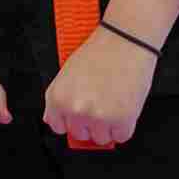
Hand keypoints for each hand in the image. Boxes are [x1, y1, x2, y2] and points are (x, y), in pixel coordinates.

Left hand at [43, 27, 153, 145]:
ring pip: (101, 138)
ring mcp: (98, 117)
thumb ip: (59, 99)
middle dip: (90, 123)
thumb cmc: (100, 51)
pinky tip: (124, 105)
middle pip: (80, 134)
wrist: (126, 39)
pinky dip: (124, 126)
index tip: (79, 114)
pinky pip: (121, 136)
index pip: (59, 126)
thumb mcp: (67, 72)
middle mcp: (75, 110)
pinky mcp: (121, 120)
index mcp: (58, 98)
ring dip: (108, 126)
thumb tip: (53, 120)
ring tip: (113, 101)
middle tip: (100, 101)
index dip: (71, 120)